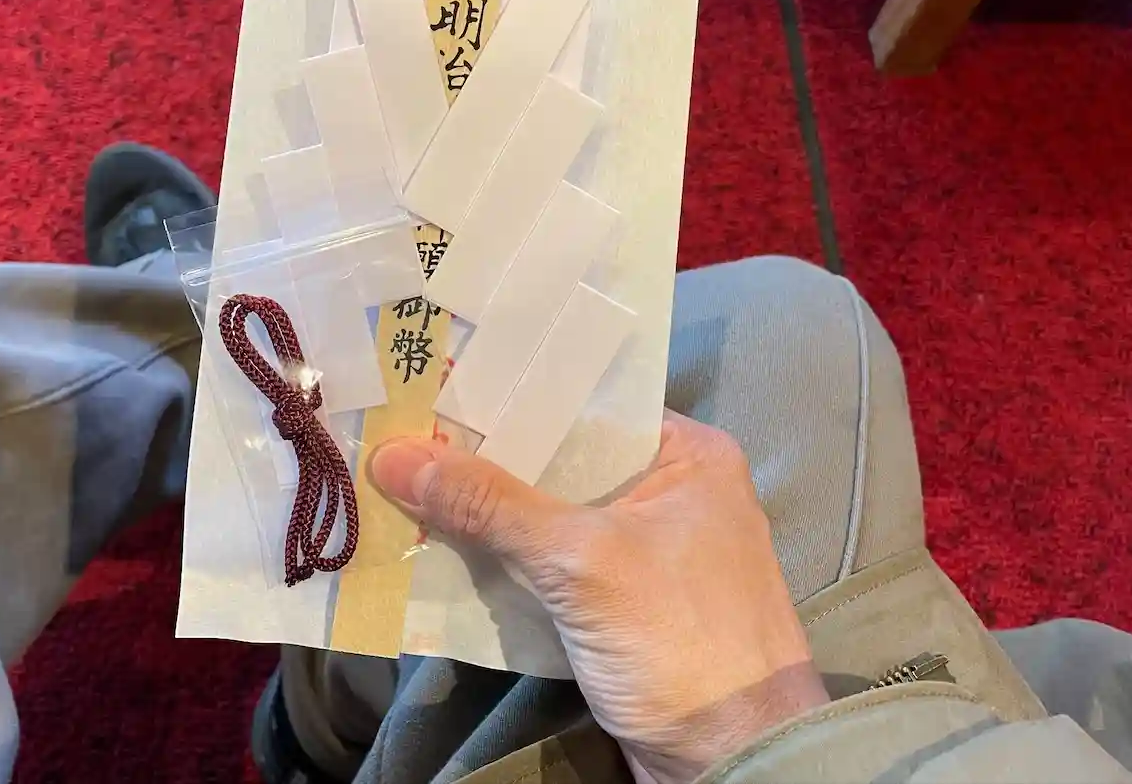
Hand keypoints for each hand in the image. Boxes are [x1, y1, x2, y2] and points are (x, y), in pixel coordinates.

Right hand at [369, 410, 828, 783]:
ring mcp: (650, 552)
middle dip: (485, 461)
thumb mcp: (579, 562)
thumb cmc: (680, 641)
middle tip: (399, 436)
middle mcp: (673, 491)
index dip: (508, 397)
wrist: (737, 764)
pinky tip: (441, 552)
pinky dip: (505, 565)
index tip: (433, 385)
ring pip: (550, 517)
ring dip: (487, 517)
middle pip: (560, 462)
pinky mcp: (625, 606)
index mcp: (688, 454)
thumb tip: (394, 453)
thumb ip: (488, 504)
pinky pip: (552, 568)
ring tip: (400, 486)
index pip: (584, 405)